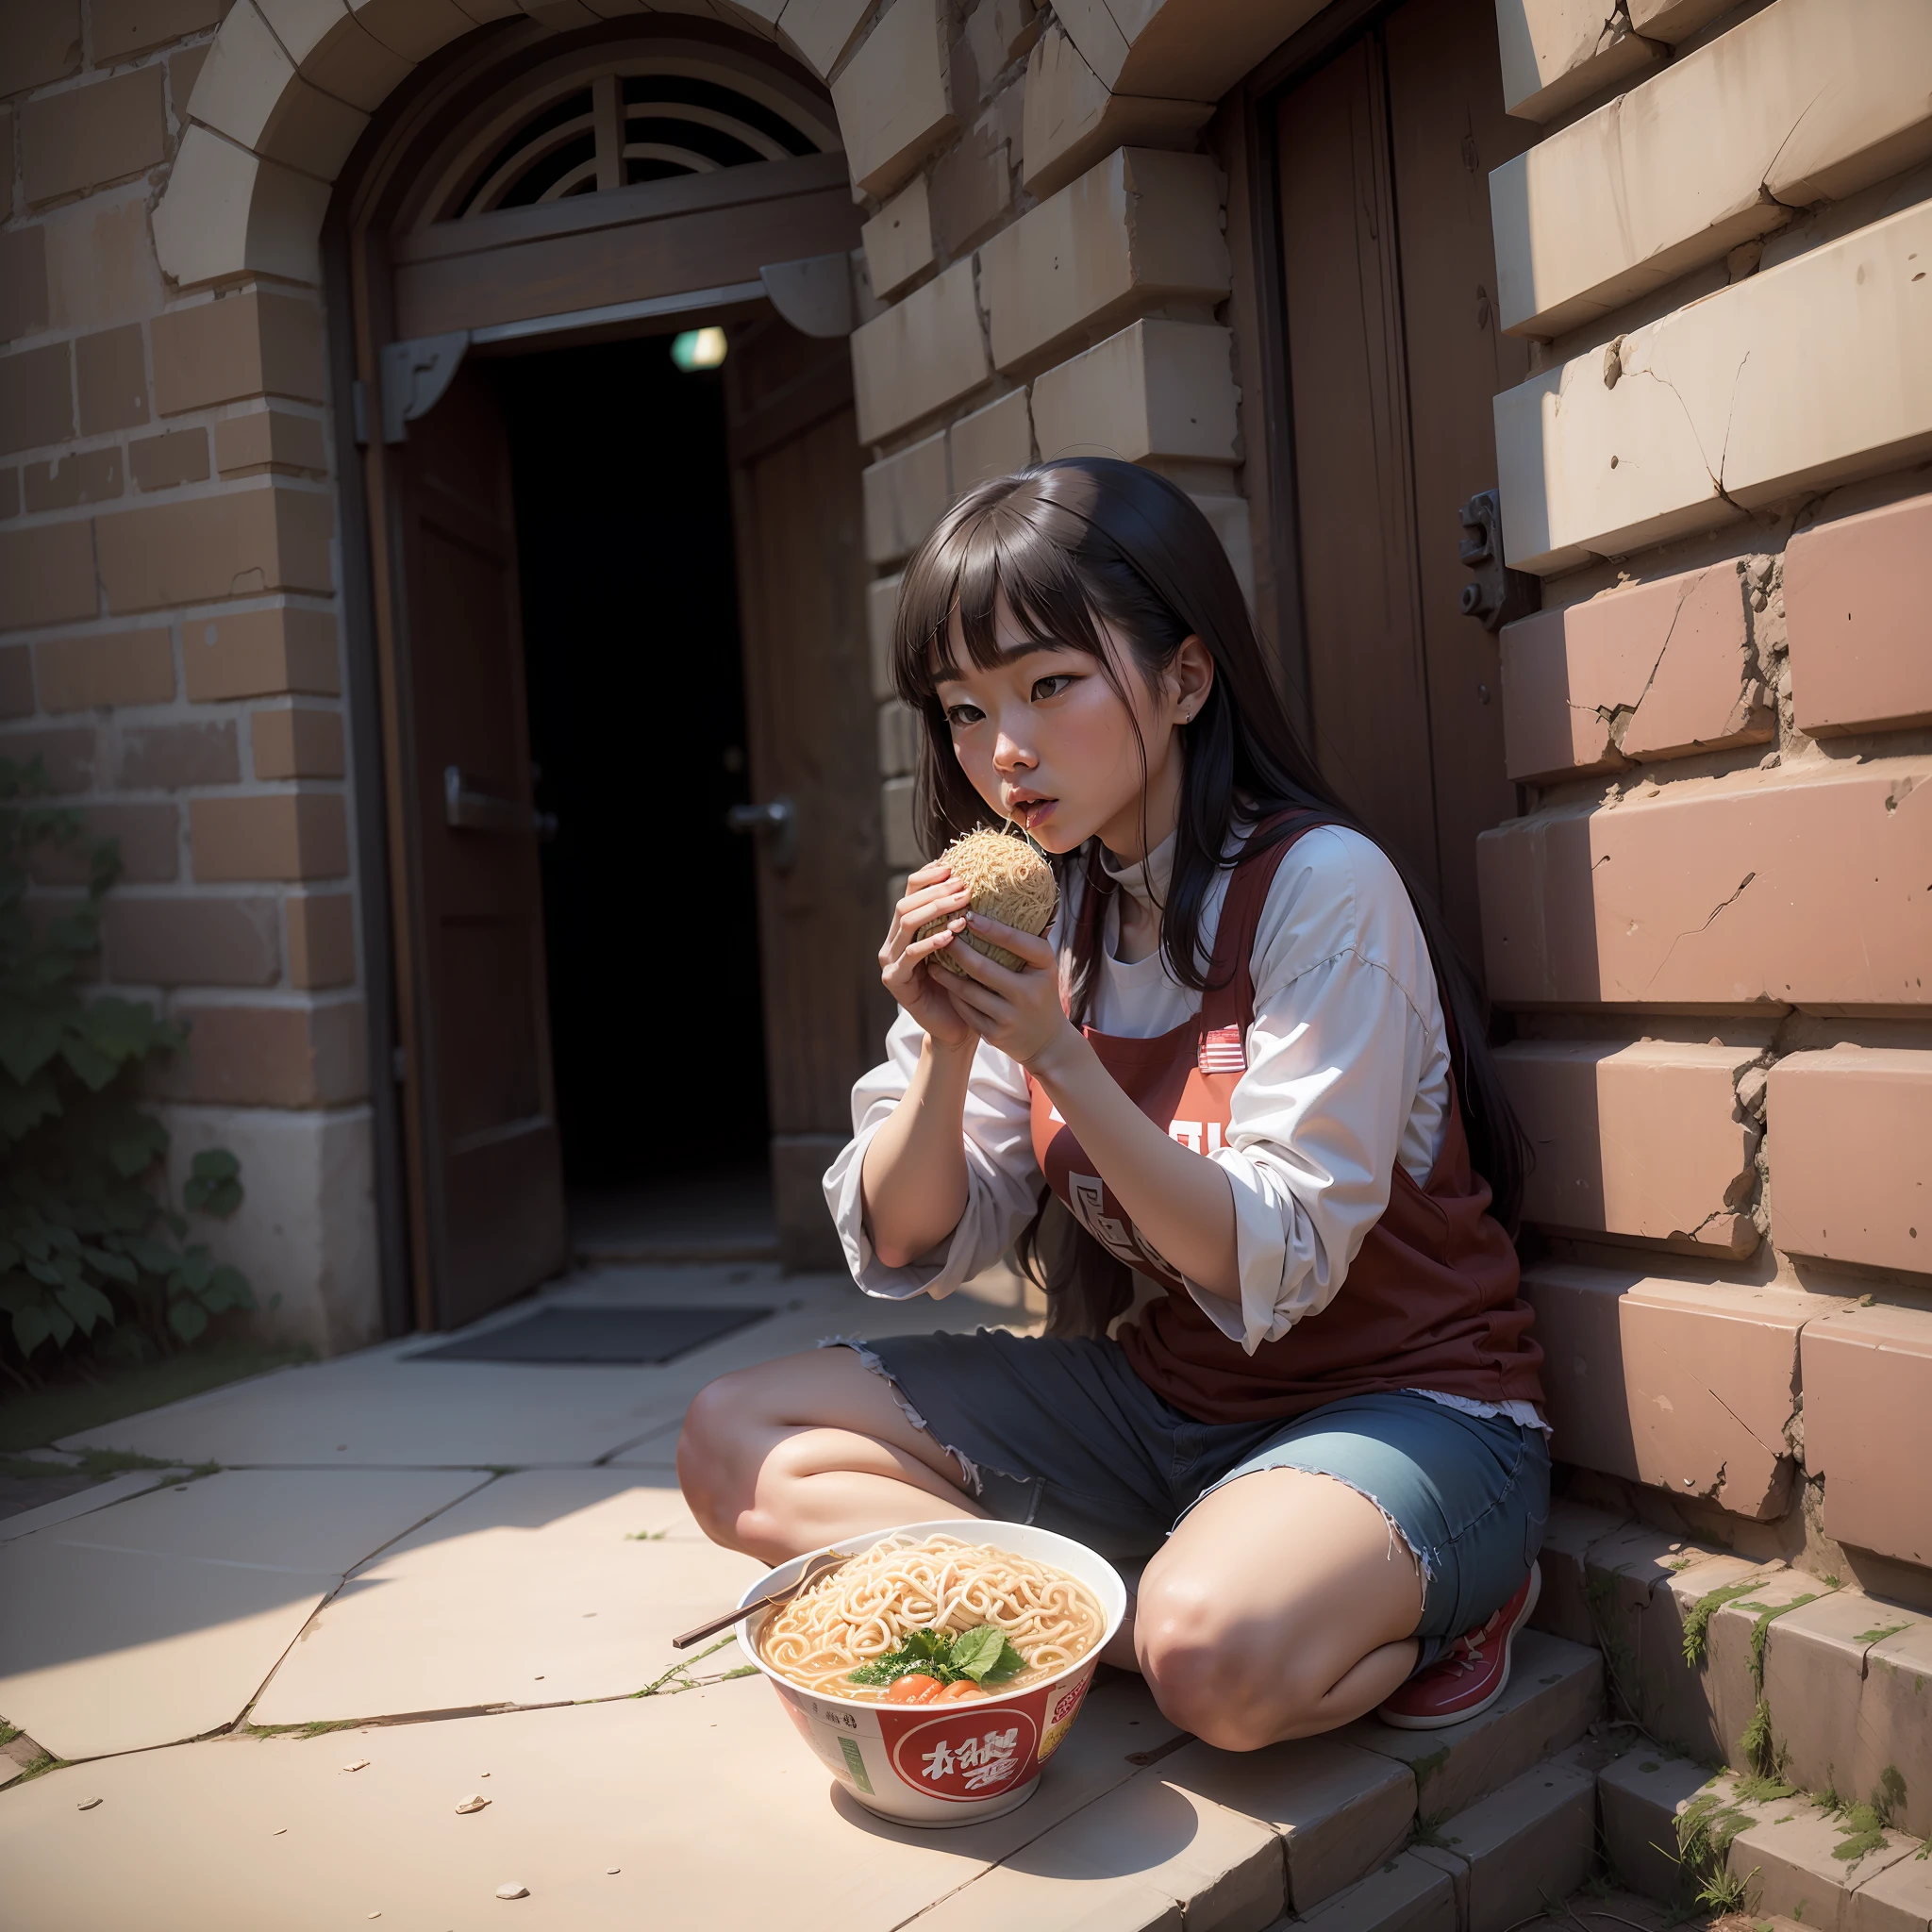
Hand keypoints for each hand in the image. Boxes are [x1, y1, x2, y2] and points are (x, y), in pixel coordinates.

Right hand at [879, 862, 975, 1050]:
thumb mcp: (966, 945)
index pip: (912, 889)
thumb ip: (966, 916)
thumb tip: (990, 881)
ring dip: (935, 910)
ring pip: (907, 923)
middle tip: (964, 885)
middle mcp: (894, 939)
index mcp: (908, 927)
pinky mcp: (894, 979)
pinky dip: (930, 943)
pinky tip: (950, 937)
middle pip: (908, 902)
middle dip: (936, 890)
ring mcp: (890, 959)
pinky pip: (910, 956)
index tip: (954, 864)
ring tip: (962, 904)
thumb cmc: (965, 983)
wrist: (957, 1026)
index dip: (930, 874)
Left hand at [936, 912, 1079, 1069]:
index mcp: (1044, 969)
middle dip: (958, 949)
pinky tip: (940, 979)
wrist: (1047, 1042)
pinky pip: (965, 1009)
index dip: (992, 929)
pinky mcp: (994, 1035)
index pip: (1019, 943)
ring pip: (967, 990)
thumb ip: (1026, 941)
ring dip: (946, 972)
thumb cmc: (1041, 992)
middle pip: (983, 968)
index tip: (969, 915)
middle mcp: (1028, 994)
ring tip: (931, 955)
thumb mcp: (1042, 967)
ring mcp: (1010, 1017)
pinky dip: (951, 993)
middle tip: (940, 932)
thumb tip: (1004, 901)